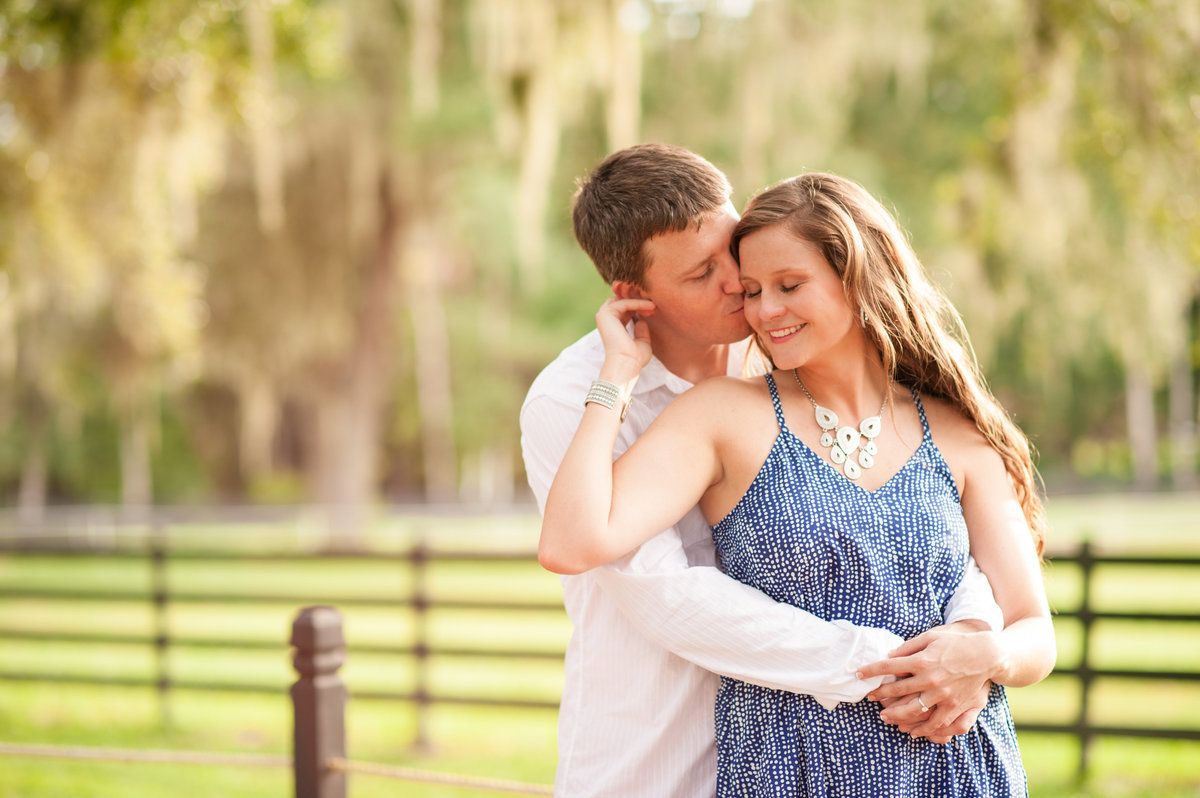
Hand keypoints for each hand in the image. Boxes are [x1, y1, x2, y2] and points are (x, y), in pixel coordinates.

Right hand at [595, 297, 654, 380]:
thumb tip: (641, 321)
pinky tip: (650, 307)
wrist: (626, 364)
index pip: (624, 309)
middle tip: (653, 306)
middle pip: (621, 300)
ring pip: (623, 299)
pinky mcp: (606, 314)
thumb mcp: (642, 342)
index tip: (653, 311)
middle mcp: (606, 320)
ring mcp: (604, 316)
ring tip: (653, 306)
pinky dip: (638, 303)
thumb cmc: (634, 359)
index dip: (638, 307)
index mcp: (613, 327)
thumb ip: (642, 331)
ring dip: (639, 300)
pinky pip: (624, 302)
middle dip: (637, 300)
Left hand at [857, 621, 1002, 740]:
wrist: (986, 654)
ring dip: (896, 715)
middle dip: (880, 695)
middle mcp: (930, 679)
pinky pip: (936, 722)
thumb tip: (890, 655)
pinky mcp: (955, 706)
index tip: (859, 674)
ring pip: (913, 710)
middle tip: (869, 698)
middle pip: (898, 691)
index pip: (889, 667)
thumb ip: (909, 647)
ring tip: (884, 717)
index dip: (871, 671)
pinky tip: (911, 730)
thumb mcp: (930, 636)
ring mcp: (943, 695)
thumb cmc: (956, 642)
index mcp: (922, 660)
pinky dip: (922, 729)